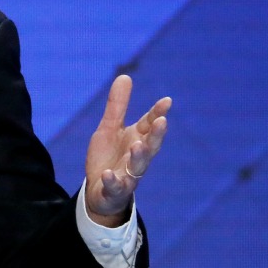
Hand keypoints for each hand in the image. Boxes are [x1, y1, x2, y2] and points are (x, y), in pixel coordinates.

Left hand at [84, 75, 170, 226]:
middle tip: (161, 122)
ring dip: (139, 157)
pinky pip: (114, 186)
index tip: (167, 101)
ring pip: (137, 167)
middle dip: (156, 135)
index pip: (149, 125)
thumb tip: (125, 76)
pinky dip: (112, 181)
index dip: (157, 113)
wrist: (100, 191)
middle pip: (150, 146)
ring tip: (137, 145)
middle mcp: (136, 157)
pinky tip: (107, 174)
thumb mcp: (109, 128)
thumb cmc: (109, 156)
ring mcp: (127, 175)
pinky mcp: (114, 190)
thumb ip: (117, 106)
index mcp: (136, 139)